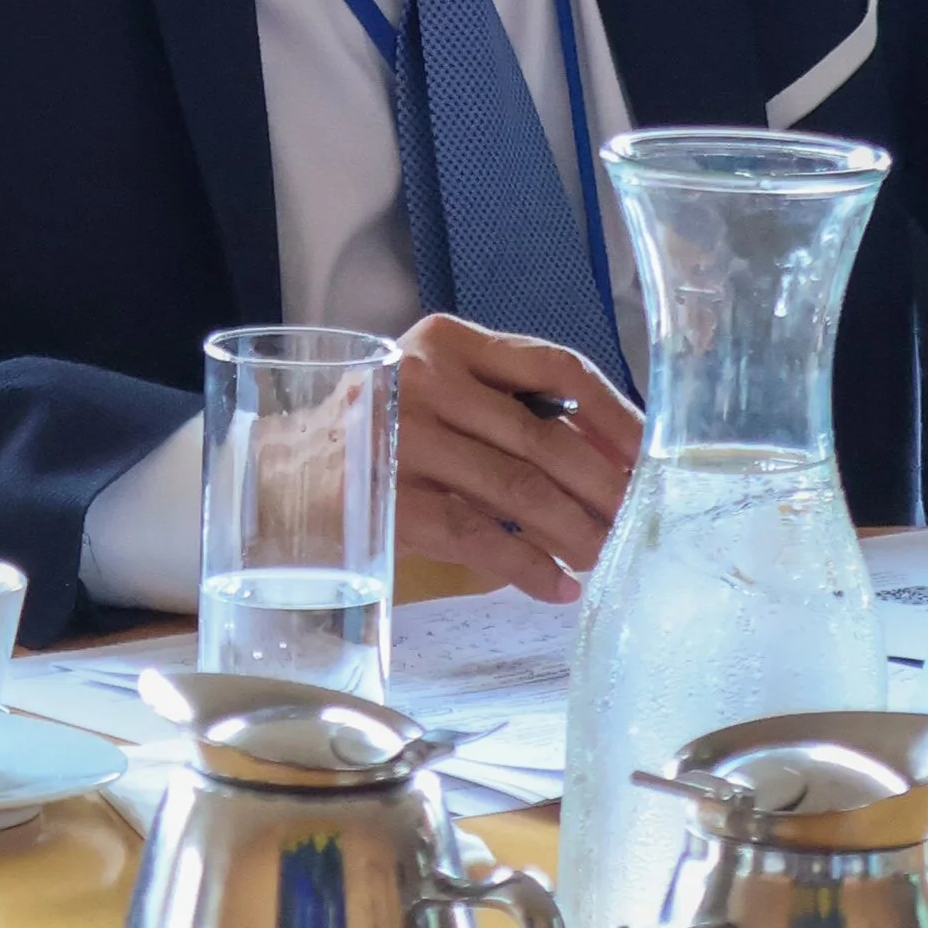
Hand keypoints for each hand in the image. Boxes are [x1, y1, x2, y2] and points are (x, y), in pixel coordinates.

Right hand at [394, 315, 642, 600]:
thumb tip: (607, 455)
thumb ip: (506, 407)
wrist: (275, 473)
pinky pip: (478, 535)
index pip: (554, 365)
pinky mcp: (390, 501)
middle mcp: (428, 378)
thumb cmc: (376, 431)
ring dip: (576, 531)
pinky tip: (558, 587)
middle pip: (544, 437)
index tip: (652, 450)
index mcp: (452, 341)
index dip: (613, 412)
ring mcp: (405, 438)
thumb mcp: (435, 391)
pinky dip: (527, 565)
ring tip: (610, 559)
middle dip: (604, 486)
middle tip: (642, 520)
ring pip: (518, 489)